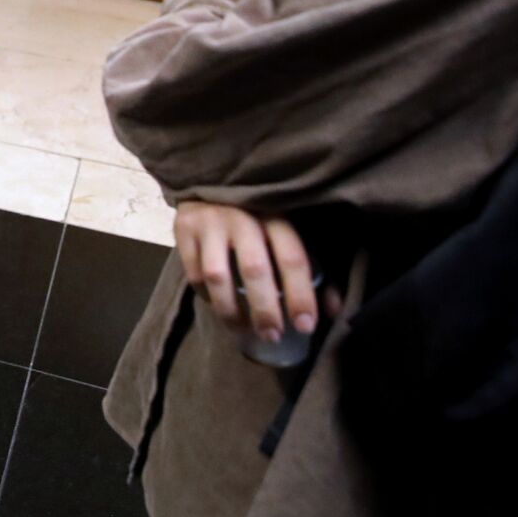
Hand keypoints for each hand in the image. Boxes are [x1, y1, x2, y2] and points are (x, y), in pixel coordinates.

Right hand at [174, 202, 321, 346]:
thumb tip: (334, 311)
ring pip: (217, 276)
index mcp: (276, 214)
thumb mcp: (289, 232)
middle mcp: (241, 216)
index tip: (305, 326)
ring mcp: (209, 222)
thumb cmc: (258, 214)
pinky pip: (194, 274)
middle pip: (254, 269)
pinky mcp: (182, 228)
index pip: (292, 259)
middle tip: (273, 336)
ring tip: (243, 331)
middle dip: (265, 310)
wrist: (211, 180)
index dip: (301, 296)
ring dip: (231, 311)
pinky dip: (207, 298)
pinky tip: (220, 307)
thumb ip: (313, 270)